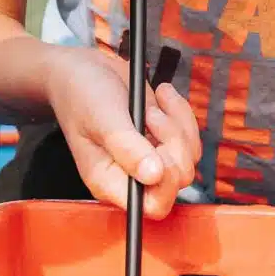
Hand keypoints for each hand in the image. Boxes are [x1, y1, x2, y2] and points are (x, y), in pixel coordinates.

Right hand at [42, 46, 201, 217]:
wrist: (85, 70)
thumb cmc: (83, 94)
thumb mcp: (102, 117)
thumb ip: (126, 147)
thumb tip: (154, 175)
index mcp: (110, 181)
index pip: (153, 206)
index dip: (167, 183)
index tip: (159, 148)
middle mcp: (132, 176)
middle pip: (178, 180)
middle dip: (174, 143)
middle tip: (151, 116)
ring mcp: (151, 158)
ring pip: (189, 157)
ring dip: (177, 125)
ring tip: (152, 104)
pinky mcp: (163, 140)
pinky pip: (191, 137)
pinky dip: (182, 113)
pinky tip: (161, 96)